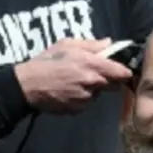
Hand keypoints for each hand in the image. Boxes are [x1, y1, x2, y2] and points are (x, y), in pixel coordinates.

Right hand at [15, 38, 132, 113]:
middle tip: (94, 74)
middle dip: (108, 80)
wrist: (27, 85)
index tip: (124, 70)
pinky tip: (69, 91)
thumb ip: (91, 44)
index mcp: (91, 64)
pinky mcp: (78, 109)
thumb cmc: (46, 61)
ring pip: (98, 94)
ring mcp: (85, 98)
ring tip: (75, 81)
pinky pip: (87, 103)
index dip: (124, 71)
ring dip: (93, 89)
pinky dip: (82, 98)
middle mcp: (91, 83)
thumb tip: (109, 43)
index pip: (120, 72)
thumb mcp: (67, 44)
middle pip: (113, 85)